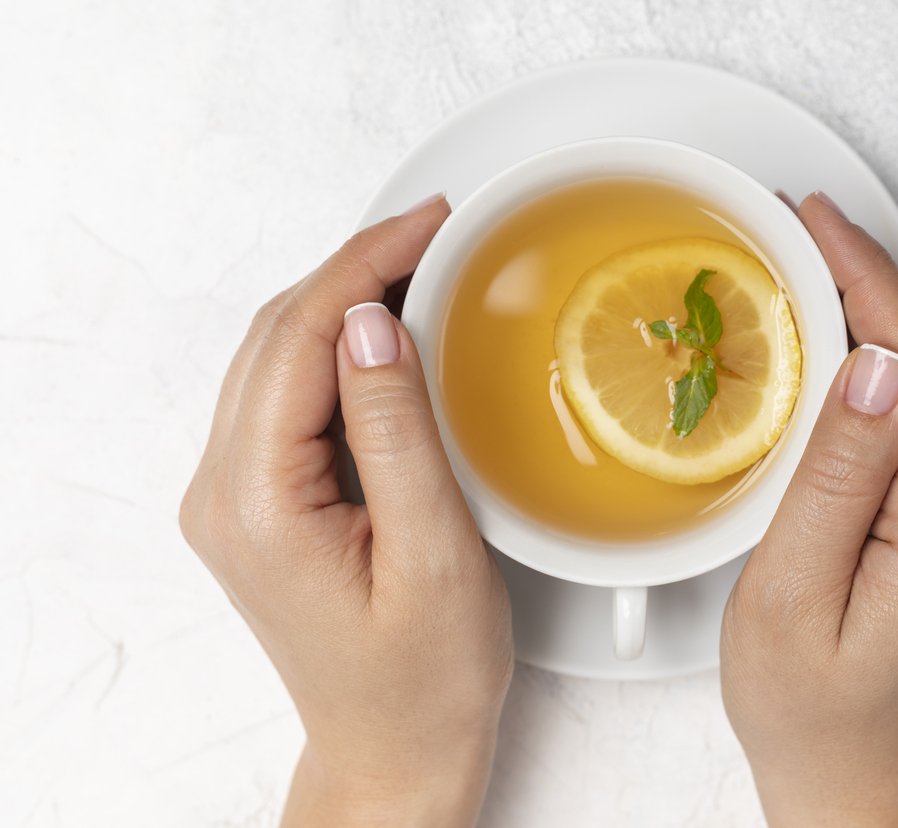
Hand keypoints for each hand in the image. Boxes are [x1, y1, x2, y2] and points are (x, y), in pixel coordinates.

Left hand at [179, 196, 511, 826]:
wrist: (395, 748)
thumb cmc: (425, 678)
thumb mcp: (433, 553)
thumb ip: (396, 432)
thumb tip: (371, 321)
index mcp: (258, 503)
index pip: (302, 340)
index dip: (365, 265)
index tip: (432, 223)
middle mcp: (225, 493)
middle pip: (279, 336)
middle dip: (354, 269)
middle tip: (435, 231)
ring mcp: (234, 498)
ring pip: (278, 357)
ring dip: (343, 302)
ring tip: (418, 266)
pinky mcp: (259, 503)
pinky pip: (288, 396)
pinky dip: (336, 349)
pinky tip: (385, 333)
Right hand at [720, 193, 897, 825]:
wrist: (851, 769)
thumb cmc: (808, 703)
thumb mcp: (791, 594)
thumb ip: (836, 479)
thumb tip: (874, 367)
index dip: (870, 283)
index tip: (820, 224)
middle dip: (872, 285)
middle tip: (803, 229)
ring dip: (880, 320)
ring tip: (814, 269)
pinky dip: (888, 369)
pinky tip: (846, 346)